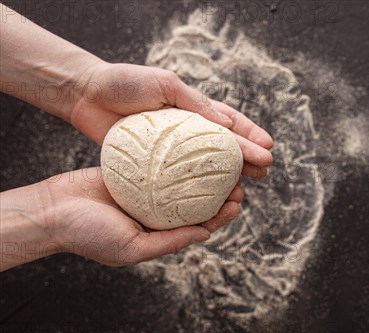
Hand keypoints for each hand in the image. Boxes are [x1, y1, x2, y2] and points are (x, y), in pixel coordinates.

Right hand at [45, 168, 243, 266]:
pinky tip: (191, 149)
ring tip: (221, 162)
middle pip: (194, 201)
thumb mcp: (131, 248)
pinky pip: (160, 165)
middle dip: (217, 192)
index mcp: (157, 233)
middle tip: (237, 179)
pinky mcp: (133, 172)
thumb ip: (169, 242)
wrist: (52, 210)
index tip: (237, 202)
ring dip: (201, 174)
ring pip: (181, 181)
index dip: (220, 216)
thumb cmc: (88, 234)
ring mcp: (145, 191)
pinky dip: (176, 160)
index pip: (197, 225)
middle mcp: (154, 212)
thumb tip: (205, 235)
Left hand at [70, 62, 272, 178]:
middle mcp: (188, 131)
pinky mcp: (153, 165)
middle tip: (264, 174)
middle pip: (225, 148)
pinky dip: (196, 190)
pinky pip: (179, 180)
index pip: (231, 124)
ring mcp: (172, 150)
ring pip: (206, 167)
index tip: (268, 149)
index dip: (250, 136)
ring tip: (241, 192)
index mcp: (195, 109)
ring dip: (226, 179)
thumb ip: (195, 103)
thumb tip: (227, 122)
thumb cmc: (125, 83)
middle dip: (247, 160)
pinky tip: (207, 201)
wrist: (86, 95)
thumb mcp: (164, 84)